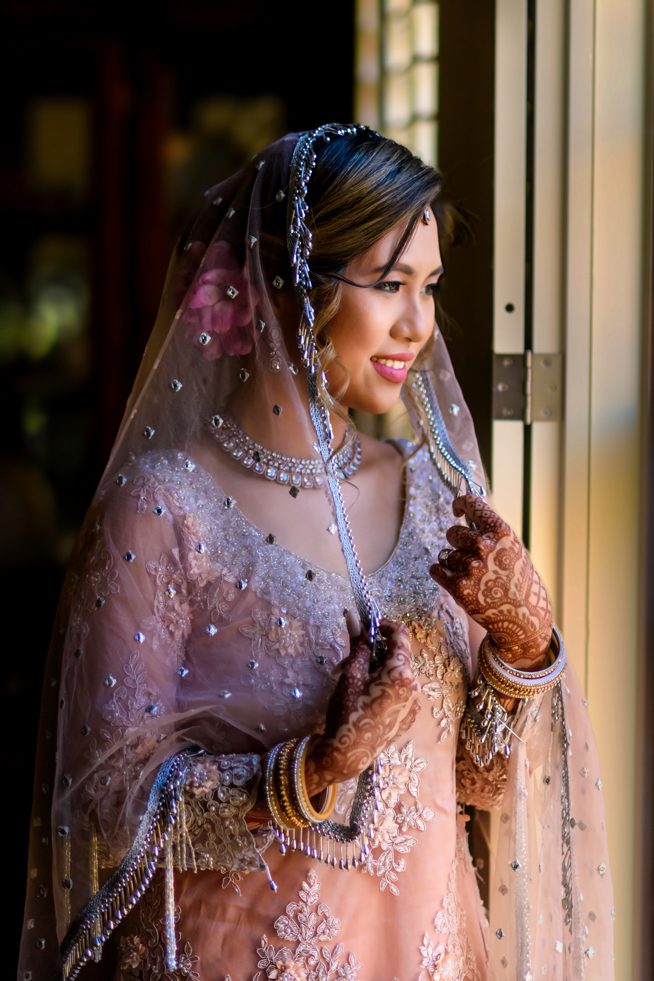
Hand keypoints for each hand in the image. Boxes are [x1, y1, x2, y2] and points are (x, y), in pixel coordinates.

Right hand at [304, 617, 420, 794]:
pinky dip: (383, 686)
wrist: (348, 755)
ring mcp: (413, 703)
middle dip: (373, 651)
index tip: (366, 626)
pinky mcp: (408, 717)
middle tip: (348, 659)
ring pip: (396, 674)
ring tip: (351, 680)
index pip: (400, 635)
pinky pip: (398, 691)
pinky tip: (364, 696)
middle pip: (397, 656)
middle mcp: (414, 686)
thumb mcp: (350, 674)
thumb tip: (353, 617)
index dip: (383, 625)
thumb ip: (357, 645)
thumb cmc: (348, 711)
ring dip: (375, 670)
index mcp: (402, 672)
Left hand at [429, 494, 551, 665]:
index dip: (460, 504)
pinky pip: (436, 569)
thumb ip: (489, 531)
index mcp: (501, 532)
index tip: (457, 510)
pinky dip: (441, 573)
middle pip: (453, 533)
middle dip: (458, 542)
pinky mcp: (457, 587)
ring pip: (446, 554)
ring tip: (475, 577)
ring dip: (455, 563)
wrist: (523, 617)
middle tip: (472, 557)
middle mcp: (484, 546)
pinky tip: (457, 580)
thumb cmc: (517, 579)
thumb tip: (464, 513)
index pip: (471, 504)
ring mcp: (470, 567)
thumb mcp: (511, 548)